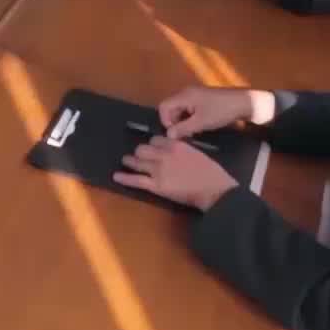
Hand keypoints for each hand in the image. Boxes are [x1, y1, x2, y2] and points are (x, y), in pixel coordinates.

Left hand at [114, 137, 238, 211]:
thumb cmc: (211, 173)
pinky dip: (124, 178)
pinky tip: (116, 176)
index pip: (156, 140)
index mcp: (175, 145)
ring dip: (130, 161)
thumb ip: (182, 151)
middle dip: (140, 152)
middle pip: (143, 148)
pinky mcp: (156, 185)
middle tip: (138, 156)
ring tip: (125, 161)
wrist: (214, 189)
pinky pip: (136, 180)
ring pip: (137, 161)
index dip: (153, 144)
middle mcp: (164, 154)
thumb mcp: (196, 154)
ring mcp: (158, 170)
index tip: (152, 148)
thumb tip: (175, 152)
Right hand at [158, 84, 274, 137]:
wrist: (244, 103)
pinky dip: (191, 118)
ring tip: (195, 131)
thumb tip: (168, 135)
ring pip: (180, 110)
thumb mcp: (201, 122)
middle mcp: (187, 92)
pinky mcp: (203, 99)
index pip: (164, 107)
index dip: (166, 121)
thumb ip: (183, 129)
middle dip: (176, 122)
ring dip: (184, 122)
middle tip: (187, 134)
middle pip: (171, 108)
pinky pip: (189, 109)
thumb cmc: (221, 111)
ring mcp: (195, 95)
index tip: (177, 133)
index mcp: (184, 95)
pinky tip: (201, 126)